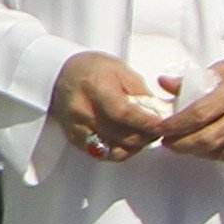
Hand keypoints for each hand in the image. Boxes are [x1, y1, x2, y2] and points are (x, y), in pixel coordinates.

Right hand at [48, 52, 172, 163]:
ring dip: (134, 146)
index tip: (163, 125)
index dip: (146, 122)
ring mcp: (76, 127)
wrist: (60, 75)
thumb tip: (159, 113)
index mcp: (94, 87)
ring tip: (142, 135)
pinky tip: (126, 140)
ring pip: (113, 149)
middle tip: (157, 130)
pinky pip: (102, 154)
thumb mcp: (121, 70)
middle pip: (120, 135)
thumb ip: (140, 93)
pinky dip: (119, 150)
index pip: (123, 113)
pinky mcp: (74, 139)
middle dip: (145, 136)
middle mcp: (82, 110)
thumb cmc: (92, 69)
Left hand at [161, 44, 223, 162]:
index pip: (200, 113)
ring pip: (221, 151)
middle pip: (208, 139)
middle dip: (182, 145)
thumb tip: (166, 83)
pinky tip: (206, 149)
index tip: (159, 127)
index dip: (176, 125)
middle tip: (166, 142)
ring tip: (182, 145)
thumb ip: (200, 77)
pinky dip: (216, 154)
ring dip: (197, 152)